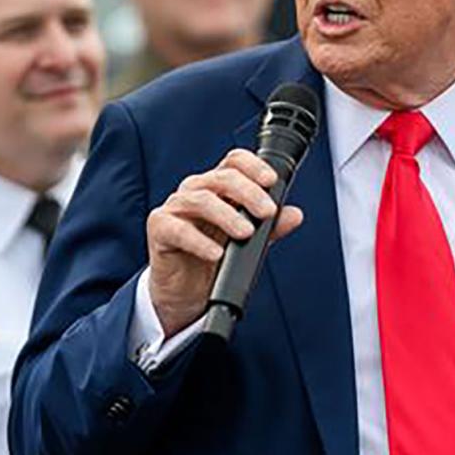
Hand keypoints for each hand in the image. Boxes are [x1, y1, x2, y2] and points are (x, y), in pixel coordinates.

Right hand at [145, 148, 303, 337]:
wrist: (186, 293)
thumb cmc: (213, 259)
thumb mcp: (247, 243)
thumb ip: (269, 228)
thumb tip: (294, 215)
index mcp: (218, 188)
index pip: (234, 162)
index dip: (253, 166)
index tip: (272, 181)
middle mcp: (196, 191)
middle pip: (221, 177)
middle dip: (248, 193)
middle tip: (267, 213)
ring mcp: (176, 208)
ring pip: (201, 199)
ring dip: (227, 216)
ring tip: (245, 233)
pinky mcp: (160, 229)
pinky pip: (177, 229)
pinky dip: (199, 241)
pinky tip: (216, 253)